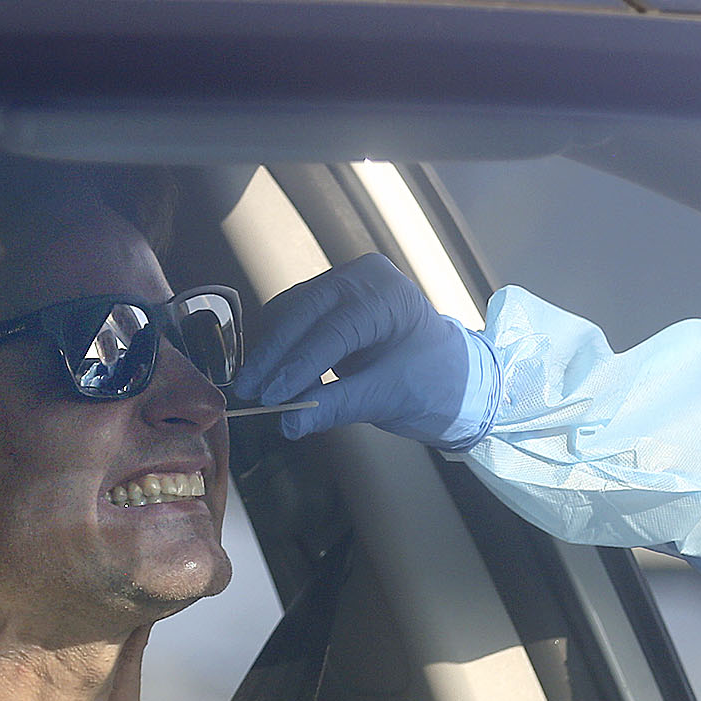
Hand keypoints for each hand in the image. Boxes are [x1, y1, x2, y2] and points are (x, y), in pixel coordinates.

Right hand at [232, 255, 498, 447]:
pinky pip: (293, 317)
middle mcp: (363, 277)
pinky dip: (281, 346)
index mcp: (389, 294)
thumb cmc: (433, 380)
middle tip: (251, 393)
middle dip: (275, 356)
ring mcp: (344, 283)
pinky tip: (276, 377)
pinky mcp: (328, 298)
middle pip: (305, 313)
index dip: (300, 363)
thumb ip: (339, 406)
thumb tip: (290, 422)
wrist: (449, 374)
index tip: (273, 395)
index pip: (335, 328)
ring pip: (291, 312)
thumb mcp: (389, 396)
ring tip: (262, 391)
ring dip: (273, 352)